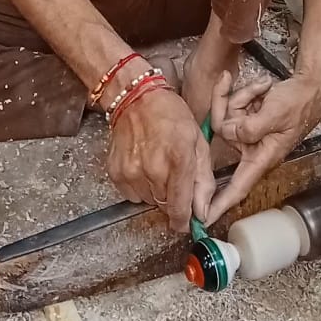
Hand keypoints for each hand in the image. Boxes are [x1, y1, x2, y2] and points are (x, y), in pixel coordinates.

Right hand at [107, 87, 214, 232]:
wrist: (136, 97)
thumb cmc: (170, 115)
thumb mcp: (199, 142)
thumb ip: (204, 180)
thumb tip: (203, 213)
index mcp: (179, 160)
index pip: (180, 209)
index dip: (185, 221)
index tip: (186, 222)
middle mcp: (153, 169)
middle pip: (166, 206)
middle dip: (173, 198)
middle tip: (174, 175)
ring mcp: (132, 171)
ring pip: (149, 201)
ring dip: (156, 191)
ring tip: (157, 165)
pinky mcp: (116, 172)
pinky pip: (132, 194)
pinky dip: (140, 186)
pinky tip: (143, 165)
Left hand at [206, 70, 320, 224]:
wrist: (309, 87)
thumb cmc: (300, 104)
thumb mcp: (276, 115)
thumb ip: (250, 127)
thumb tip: (226, 132)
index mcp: (261, 157)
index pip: (237, 186)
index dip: (220, 204)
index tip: (203, 218)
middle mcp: (250, 148)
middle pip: (222, 130)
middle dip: (232, 105)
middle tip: (255, 93)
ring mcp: (245, 133)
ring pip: (225, 114)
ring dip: (243, 96)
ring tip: (264, 91)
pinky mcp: (244, 119)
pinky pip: (230, 105)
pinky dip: (245, 92)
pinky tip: (262, 89)